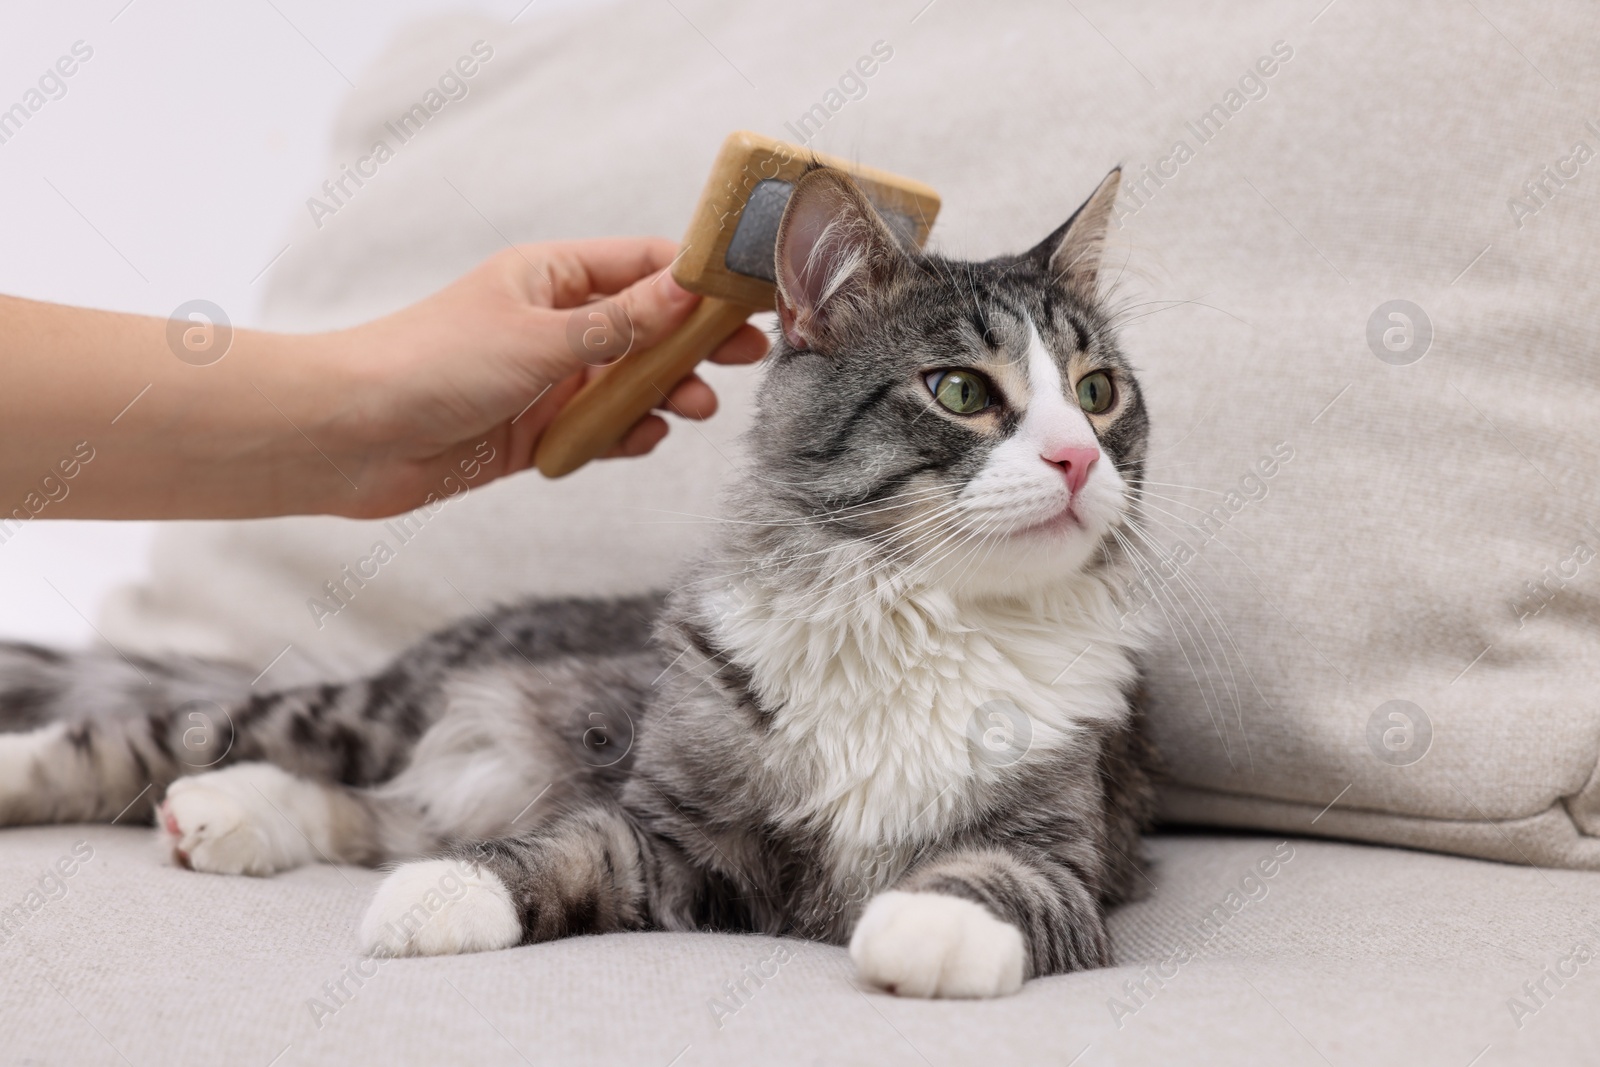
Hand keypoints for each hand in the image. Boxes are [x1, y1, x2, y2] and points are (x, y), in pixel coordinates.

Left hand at [320, 238, 767, 517]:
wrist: (352, 437)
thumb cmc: (432, 363)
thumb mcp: (543, 337)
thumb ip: (624, 321)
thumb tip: (692, 287)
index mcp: (551, 277)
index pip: (644, 265)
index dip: (699, 279)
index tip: (750, 296)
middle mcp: (554, 323)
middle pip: (647, 327)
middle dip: (695, 343)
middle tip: (748, 357)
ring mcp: (547, 380)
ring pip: (628, 382)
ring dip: (666, 393)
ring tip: (698, 407)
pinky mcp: (536, 433)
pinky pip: (599, 430)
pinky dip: (626, 435)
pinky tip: (645, 438)